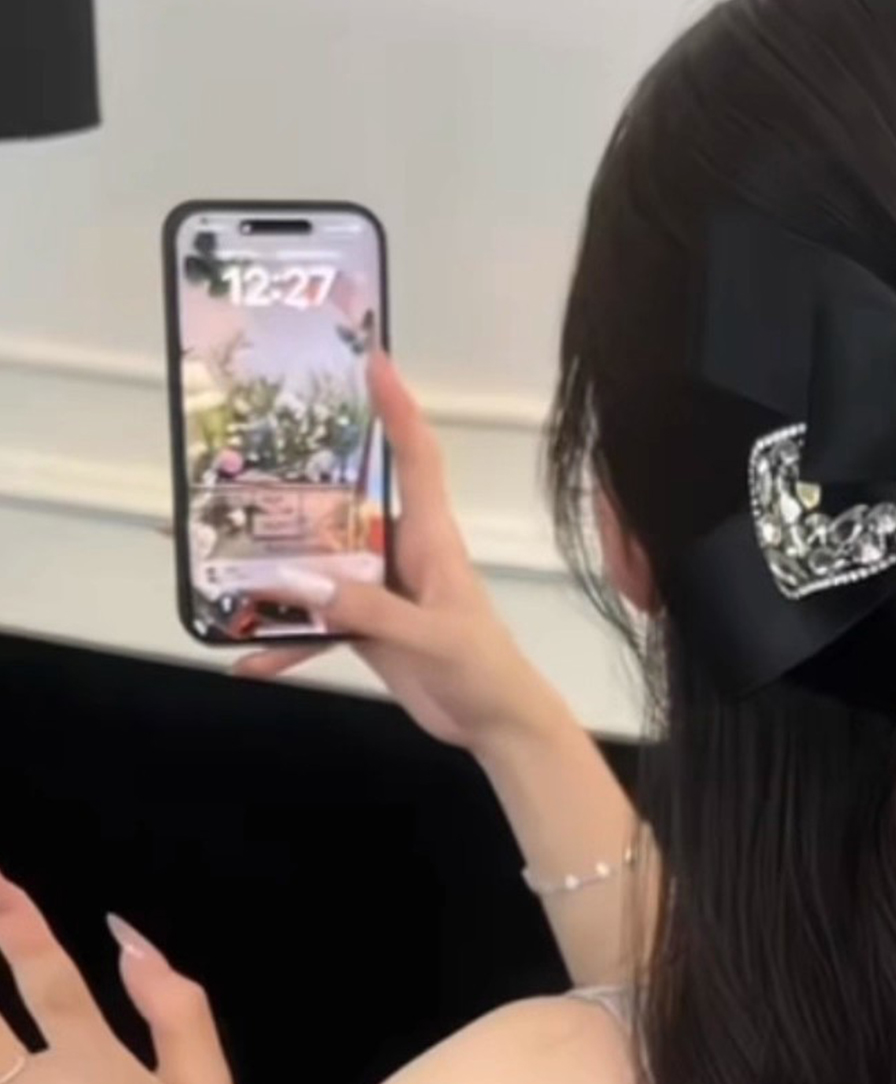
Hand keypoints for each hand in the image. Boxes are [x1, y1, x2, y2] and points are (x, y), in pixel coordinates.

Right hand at [235, 353, 566, 753]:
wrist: (496, 723)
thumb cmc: (484, 669)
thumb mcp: (433, 637)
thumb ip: (371, 612)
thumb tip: (303, 586)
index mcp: (430, 538)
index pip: (416, 458)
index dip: (397, 408)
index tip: (373, 360)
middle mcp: (400, 553)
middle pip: (342, 504)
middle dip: (294, 484)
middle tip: (235, 460)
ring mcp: (379, 590)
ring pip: (316, 564)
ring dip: (270, 567)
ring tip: (212, 558)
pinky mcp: (366, 627)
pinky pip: (314, 624)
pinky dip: (283, 642)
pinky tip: (245, 659)